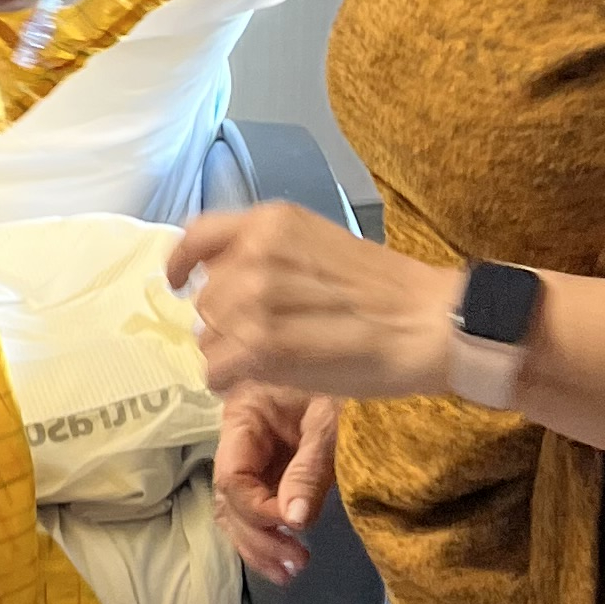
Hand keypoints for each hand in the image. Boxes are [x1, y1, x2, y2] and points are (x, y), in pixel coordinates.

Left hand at [169, 200, 457, 402]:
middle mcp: (252, 255)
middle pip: (205, 298)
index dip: (181, 262)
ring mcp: (253, 302)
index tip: (176, 281)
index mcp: (269, 223)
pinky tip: (259, 379)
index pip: (197, 235)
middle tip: (266, 336)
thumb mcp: (319, 244)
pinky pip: (216, 371)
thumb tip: (225, 281)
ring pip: (208, 337)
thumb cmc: (386, 288)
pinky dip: (230, 380)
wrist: (427, 322)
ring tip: (271, 358)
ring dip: (229, 351)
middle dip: (225, 321)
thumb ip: (268, 254)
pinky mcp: (261, 349)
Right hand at [212, 388, 340, 583]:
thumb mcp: (330, 422)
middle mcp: (239, 436)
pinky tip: (287, 558)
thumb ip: (309, 470)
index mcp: (243, 414)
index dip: (258, 510)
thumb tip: (293, 521)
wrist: (371, 361)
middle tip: (295, 564)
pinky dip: (270, 534)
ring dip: (259, 544)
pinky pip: (260, 505)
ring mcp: (255, 454)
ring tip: (289, 572)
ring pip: (238, 509)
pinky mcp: (274, 466)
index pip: (233, 476)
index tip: (293, 529)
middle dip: (257, 536)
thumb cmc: (348, 380)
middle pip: (229, 498)